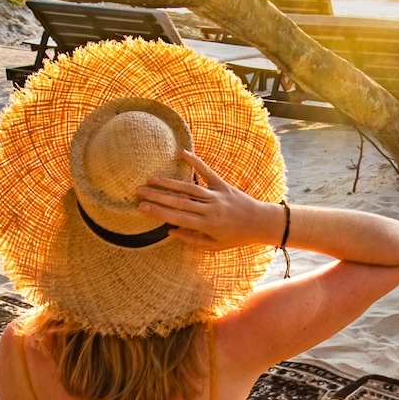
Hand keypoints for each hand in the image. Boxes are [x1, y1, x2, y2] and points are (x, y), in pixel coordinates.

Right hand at [137, 151, 284, 249]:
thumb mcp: (214, 246)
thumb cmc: (236, 237)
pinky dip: (196, 161)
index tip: (142, 207)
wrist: (260, 223)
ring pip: (188, 187)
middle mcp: (209, 209)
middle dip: (157, 196)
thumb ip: (191, 240)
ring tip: (151, 178)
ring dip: (169, 182)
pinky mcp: (223, 185)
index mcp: (206, 226)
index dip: (158, 212)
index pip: (177, 217)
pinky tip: (182, 153)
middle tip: (138, 191)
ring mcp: (216, 195)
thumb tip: (170, 231)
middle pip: (179, 201)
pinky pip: (207, 172)